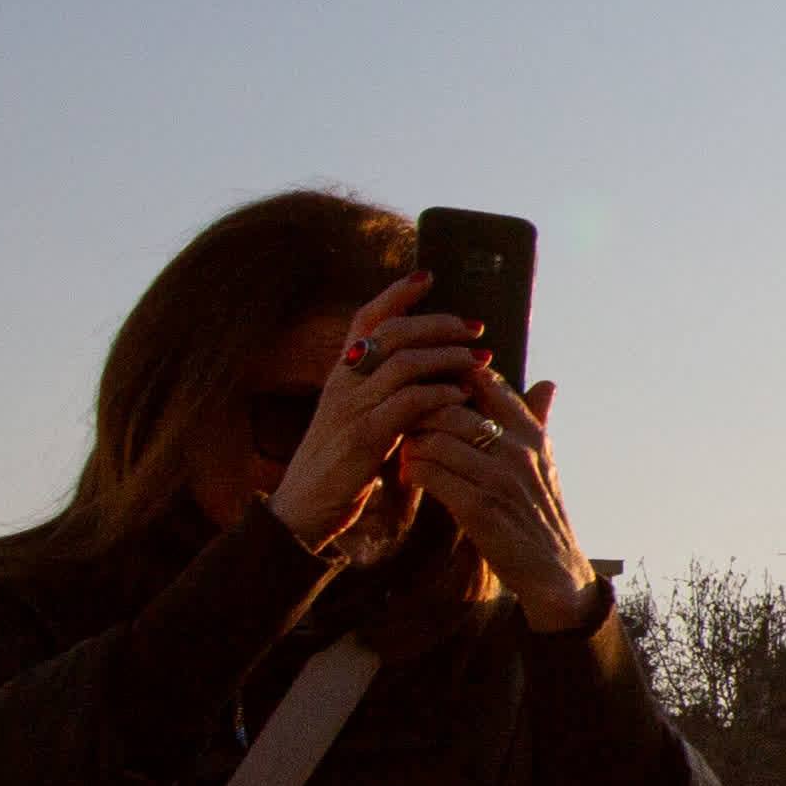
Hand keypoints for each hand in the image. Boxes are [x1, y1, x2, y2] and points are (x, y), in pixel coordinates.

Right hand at [267, 277, 478, 550]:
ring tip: (481, 361)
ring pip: (403, 363)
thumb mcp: (364, 420)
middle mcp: (344, 384)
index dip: (394, 294)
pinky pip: (406, 404)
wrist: (304, 510)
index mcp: (343, 376)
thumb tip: (434, 371)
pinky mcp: (363, 438)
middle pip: (392, 333)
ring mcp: (351, 409)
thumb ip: (390, 394)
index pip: (365, 319)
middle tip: (476, 328)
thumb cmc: (342, 466)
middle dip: (438, 324)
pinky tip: (462, 397)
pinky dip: (438, 396)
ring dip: (448, 358)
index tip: (428, 276)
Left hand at [415, 365, 598, 623]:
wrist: (553, 570)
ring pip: (435, 440)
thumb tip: (547, 383)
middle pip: (452, 408)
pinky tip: (410, 476)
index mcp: (533, 434)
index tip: (431, 393)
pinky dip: (413, 472)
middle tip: (404, 424)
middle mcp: (519, 451)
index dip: (452, 381)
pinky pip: (431, 474)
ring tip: (406, 452)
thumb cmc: (539, 512)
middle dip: (421, 415)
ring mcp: (499, 479)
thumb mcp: (545, 461)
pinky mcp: (479, 508)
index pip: (487, 383)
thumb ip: (537, 421)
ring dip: (412, 445)